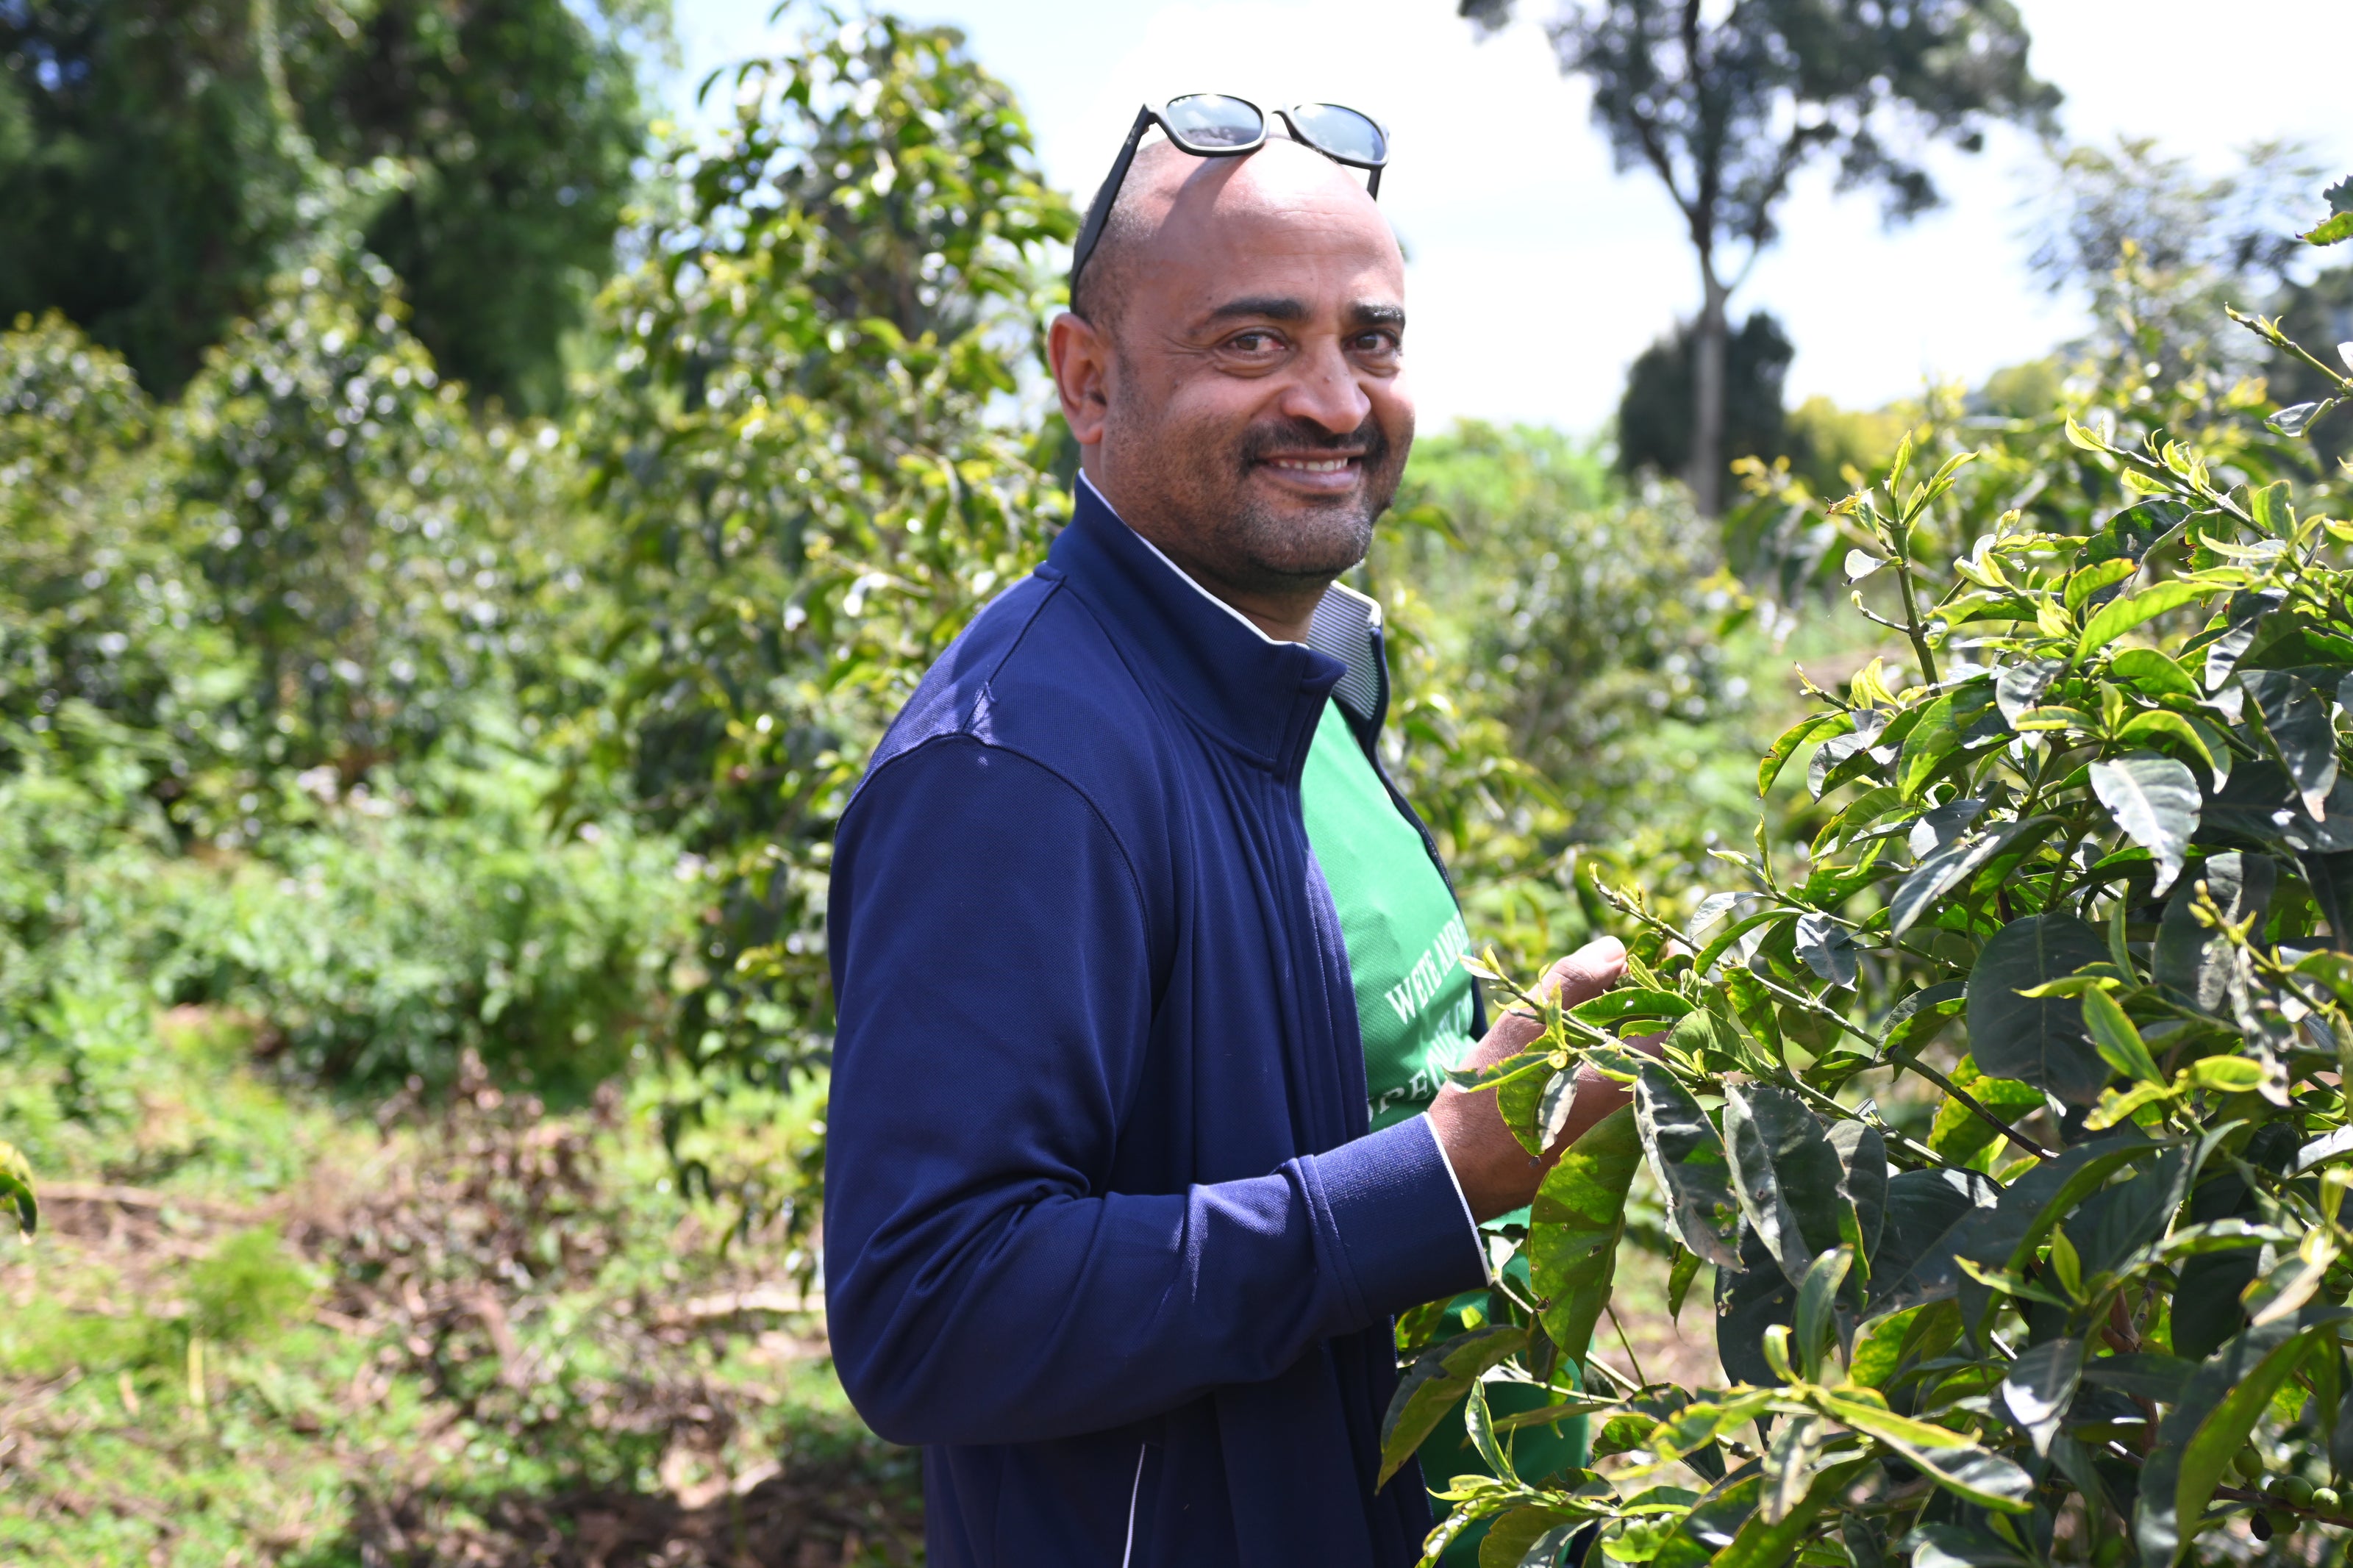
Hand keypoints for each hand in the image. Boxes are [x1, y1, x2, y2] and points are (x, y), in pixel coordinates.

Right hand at [1425, 936, 1658, 1221]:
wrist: (1462, 1170)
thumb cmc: (1489, 1096)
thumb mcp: (1523, 1028)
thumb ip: (1573, 982)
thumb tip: (1616, 948)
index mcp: (1624, 1075)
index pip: (1677, 1023)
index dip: (1673, 988)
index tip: (1661, 960)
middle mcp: (1636, 1109)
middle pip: (1670, 1049)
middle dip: (1657, 1011)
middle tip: (1635, 979)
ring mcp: (1626, 1135)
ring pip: (1652, 1075)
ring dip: (1640, 1041)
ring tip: (1611, 1012)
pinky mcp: (1608, 1151)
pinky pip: (1633, 1099)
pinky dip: (1623, 1070)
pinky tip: (1592, 1055)